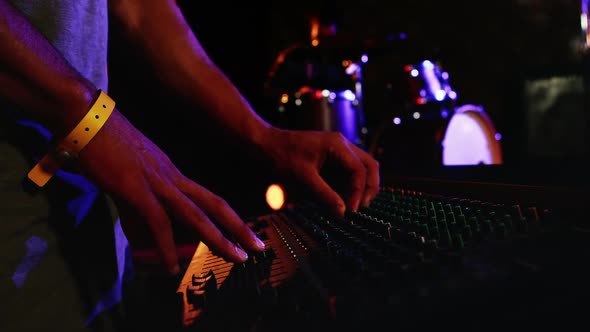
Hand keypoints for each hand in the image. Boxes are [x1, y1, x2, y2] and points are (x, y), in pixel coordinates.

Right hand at [75, 111, 264, 273]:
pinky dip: (166, 247)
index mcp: (172, 173)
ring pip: (196, 214)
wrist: (85, 117)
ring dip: (218, 239)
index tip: (244, 234)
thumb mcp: (130, 173)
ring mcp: (156, 181)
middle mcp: (171, 177)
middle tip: (258, 248)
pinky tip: (171, 267)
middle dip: (238, 228)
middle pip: (214, 205)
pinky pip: (157, 221)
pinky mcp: (135, 187)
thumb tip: (142, 225)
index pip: (209, 198)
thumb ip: (138, 201)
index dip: (229, 217)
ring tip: (235, 258)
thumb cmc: (103, 143)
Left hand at [263, 128, 379, 216]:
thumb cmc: (282, 156)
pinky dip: (352, 183)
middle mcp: (342, 144)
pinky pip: (350, 169)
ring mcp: (338, 149)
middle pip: (369, 165)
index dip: (358, 192)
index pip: (360, 170)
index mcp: (338, 145)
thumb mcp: (303, 178)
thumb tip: (342, 212)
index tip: (350, 211)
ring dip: (362, 185)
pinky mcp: (332, 156)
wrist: (265, 144)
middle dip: (369, 187)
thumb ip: (325, 195)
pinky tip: (345, 198)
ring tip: (356, 205)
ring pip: (363, 166)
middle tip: (361, 207)